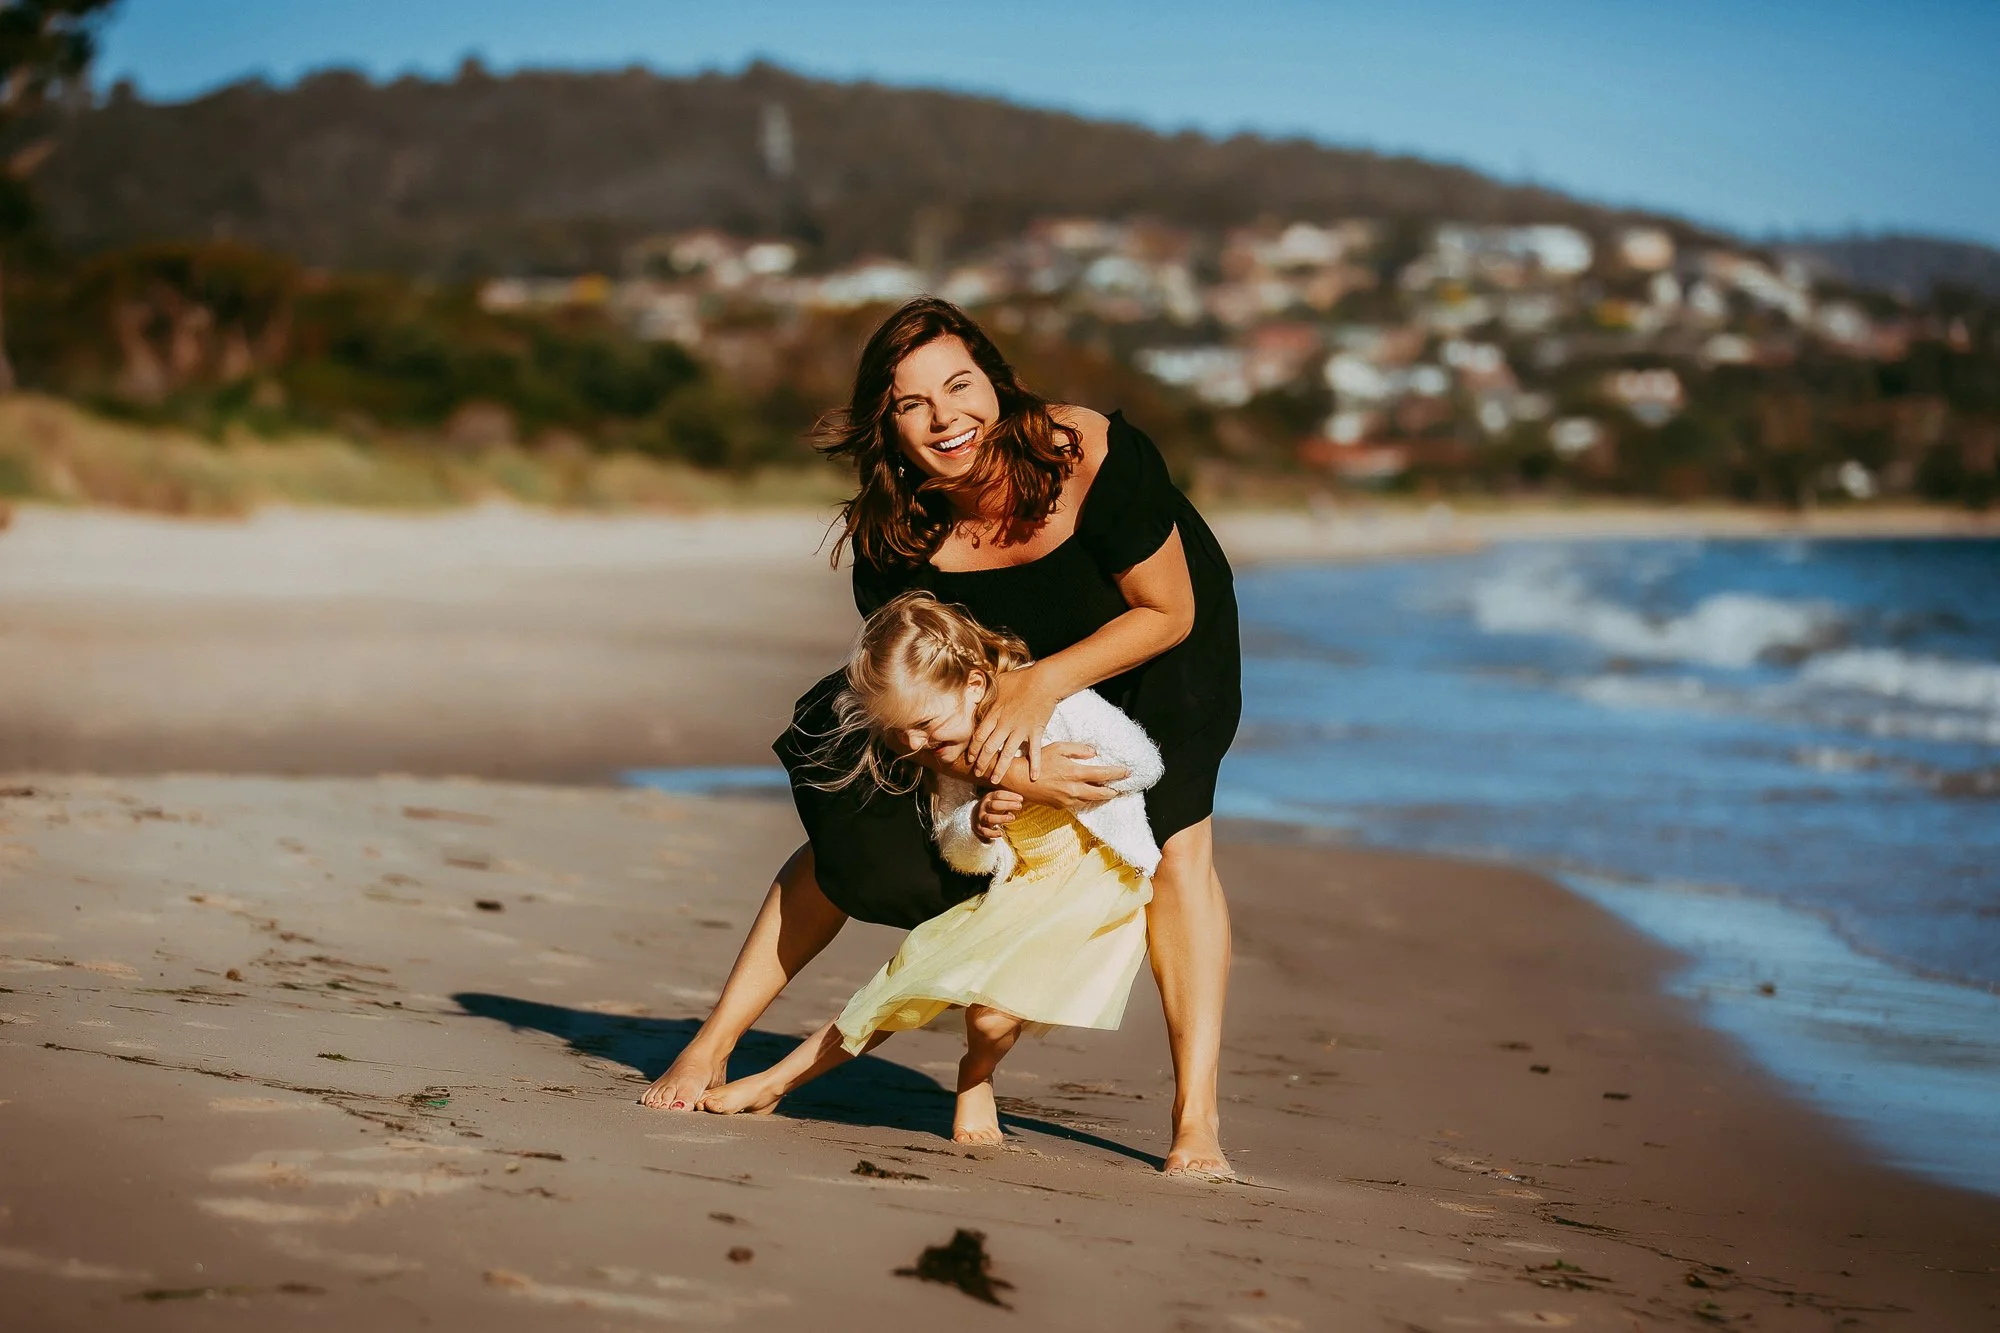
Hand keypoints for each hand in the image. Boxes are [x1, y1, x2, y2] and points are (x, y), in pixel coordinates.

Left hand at [968, 665, 1062, 781]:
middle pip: (989, 748)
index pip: (979, 736)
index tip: (970, 757)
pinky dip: (1035, 765)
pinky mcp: (1035, 732)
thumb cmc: (1021, 679)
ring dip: (1000, 769)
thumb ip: (987, 692)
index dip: (973, 748)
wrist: (1044, 681)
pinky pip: (1035, 751)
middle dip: (982, 762)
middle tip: (977, 772)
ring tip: (995, 780)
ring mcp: (1020, 730)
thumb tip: (975, 690)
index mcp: (994, 713)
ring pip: (1007, 754)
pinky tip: (1033, 777)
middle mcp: (1005, 725)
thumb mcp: (998, 682)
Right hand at [973, 789, 1023, 841]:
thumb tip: (1021, 800)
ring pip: (989, 818)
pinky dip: (993, 833)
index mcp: (988, 798)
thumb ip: (1007, 799)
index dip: (1010, 796)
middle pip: (994, 805)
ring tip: (1012, 818)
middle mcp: (983, 807)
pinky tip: (1001, 833)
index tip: (1021, 799)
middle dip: (1007, 805)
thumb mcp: (997, 800)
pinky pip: (985, 832)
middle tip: (1019, 806)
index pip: (998, 795)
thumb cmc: (992, 807)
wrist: (976, 816)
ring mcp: (980, 818)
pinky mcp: (979, 828)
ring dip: (1001, 818)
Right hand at [1002, 741, 1128, 810]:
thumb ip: (1078, 749)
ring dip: (1101, 797)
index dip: (1117, 774)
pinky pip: (1078, 804)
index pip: (1102, 774)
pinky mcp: (1060, 806)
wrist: (1020, 780)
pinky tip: (1088, 795)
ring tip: (1108, 793)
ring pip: (1090, 801)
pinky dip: (1086, 800)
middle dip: (1113, 791)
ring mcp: (1067, 800)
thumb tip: (1093, 753)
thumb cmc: (1038, 761)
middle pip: (1101, 793)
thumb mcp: (1058, 747)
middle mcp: (1073, 789)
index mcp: (1075, 772)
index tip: (1127, 772)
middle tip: (1121, 788)